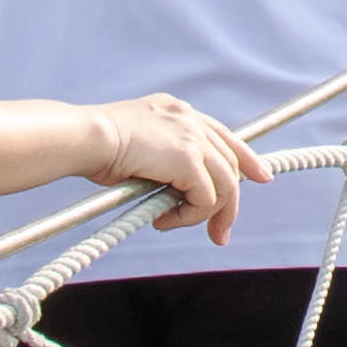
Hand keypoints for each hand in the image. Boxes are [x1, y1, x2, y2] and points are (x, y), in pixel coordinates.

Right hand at [81, 93, 271, 243]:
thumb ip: (158, 159)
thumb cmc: (94, 146)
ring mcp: (192, 138)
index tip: (260, 177)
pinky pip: (206, 199)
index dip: (245, 159)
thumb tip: (171, 193)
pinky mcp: (188, 159)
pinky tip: (163, 219)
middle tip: (219, 234)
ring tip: (176, 225)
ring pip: (224, 186)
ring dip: (207, 215)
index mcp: (177, 112)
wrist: (85, 137)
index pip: (223, 136)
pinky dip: (190, 216)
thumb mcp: (134, 144)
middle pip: (230, 164)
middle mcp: (190, 119)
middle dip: (229, 204)